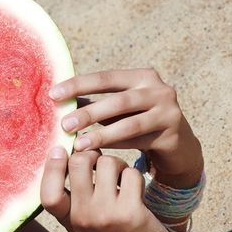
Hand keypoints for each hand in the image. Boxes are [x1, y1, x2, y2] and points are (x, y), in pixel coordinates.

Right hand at [41, 148, 175, 231]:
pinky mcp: (131, 213)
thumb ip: (72, 193)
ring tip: (121, 178)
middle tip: (101, 163)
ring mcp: (107, 215)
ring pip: (107, 163)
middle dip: (92, 155)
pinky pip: (130, 174)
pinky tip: (136, 190)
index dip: (51, 168)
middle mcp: (83, 217)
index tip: (59, 150)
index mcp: (68, 219)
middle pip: (78, 163)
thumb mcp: (83, 220)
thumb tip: (67, 150)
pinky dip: (134, 176)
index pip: (49, 194)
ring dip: (117, 164)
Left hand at [50, 68, 202, 179]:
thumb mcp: (116, 109)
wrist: (177, 145)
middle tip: (64, 124)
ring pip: (130, 124)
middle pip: (119, 101)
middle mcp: (159, 90)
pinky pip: (139, 142)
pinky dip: (116, 146)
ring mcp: (169, 112)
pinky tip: (97, 154)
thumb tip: (55, 100)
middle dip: (89, 113)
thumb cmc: (138, 121)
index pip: (105, 78)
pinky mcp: (172, 135)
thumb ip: (91, 102)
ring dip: (101, 134)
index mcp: (142, 76)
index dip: (79, 85)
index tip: (53, 94)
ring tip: (78, 144)